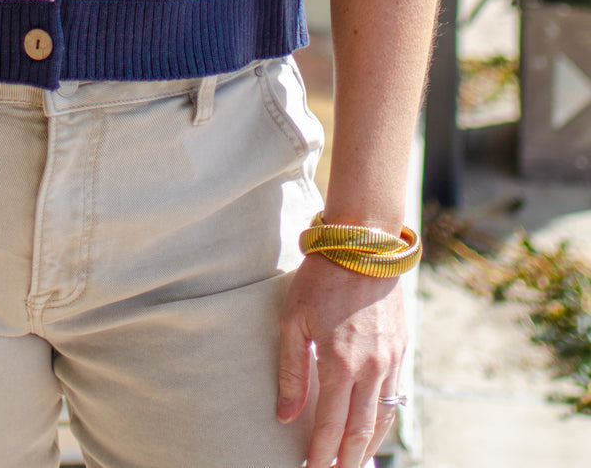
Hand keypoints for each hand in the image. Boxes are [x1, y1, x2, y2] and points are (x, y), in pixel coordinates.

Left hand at [277, 253, 405, 467]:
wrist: (365, 242)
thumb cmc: (321, 277)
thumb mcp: (293, 319)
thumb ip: (291, 371)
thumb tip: (285, 417)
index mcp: (340, 363)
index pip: (330, 427)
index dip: (320, 455)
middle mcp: (371, 368)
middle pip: (360, 433)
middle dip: (346, 462)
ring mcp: (390, 360)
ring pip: (382, 419)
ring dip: (368, 448)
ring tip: (353, 465)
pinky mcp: (401, 349)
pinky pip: (395, 396)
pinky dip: (384, 420)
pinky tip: (372, 431)